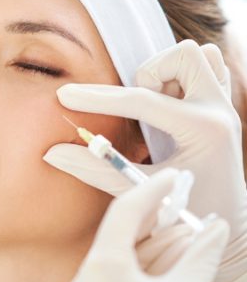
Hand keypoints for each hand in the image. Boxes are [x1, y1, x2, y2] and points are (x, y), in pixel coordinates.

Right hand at [44, 40, 246, 281]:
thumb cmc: (187, 215)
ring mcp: (225, 105)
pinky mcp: (224, 106)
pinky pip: (209, 68)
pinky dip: (183, 77)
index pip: (141, 101)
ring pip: (197, 56)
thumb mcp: (139, 192)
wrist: (229, 226)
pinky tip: (169, 105)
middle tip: (136, 106)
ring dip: (166, 74)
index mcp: (202, 130)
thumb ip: (96, 169)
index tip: (65, 96)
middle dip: (148, 75)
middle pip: (181, 56)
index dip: (97, 98)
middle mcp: (219, 110)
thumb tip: (52, 153)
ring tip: (154, 105)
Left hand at [64, 169, 228, 281]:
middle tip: (180, 203)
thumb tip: (216, 226)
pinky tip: (162, 265)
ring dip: (148, 246)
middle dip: (151, 220)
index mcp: (101, 270)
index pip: (123, 215)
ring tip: (181, 233)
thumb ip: (200, 254)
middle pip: (117, 236)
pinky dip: (137, 269)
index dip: (150, 191)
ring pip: (115, 260)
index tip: (170, 176)